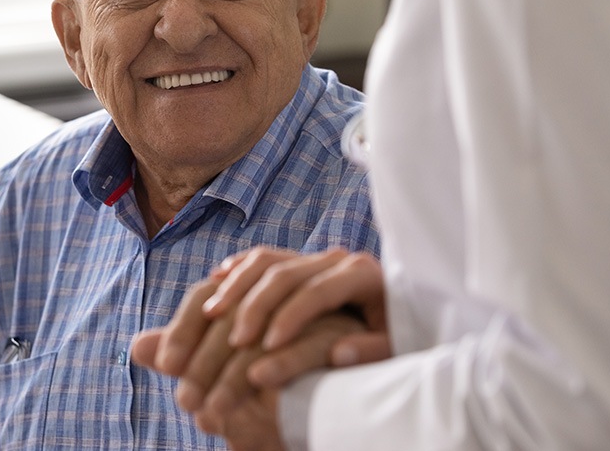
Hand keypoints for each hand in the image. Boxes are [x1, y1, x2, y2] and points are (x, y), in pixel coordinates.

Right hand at [211, 249, 388, 362]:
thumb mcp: (392, 350)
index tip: (269, 347)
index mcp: (362, 273)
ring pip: (268, 260)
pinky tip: (215, 280)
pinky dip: (238, 268)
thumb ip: (368, 352)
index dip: (291, 317)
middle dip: (256, 306)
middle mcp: (338, 258)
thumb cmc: (396, 340)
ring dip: (236, 285)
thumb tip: (337, 353)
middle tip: (235, 340)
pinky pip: (263, 258)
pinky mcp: (301, 262)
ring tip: (212, 313)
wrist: (397, 319)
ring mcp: (316, 257)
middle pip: (286, 273)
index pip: (318, 291)